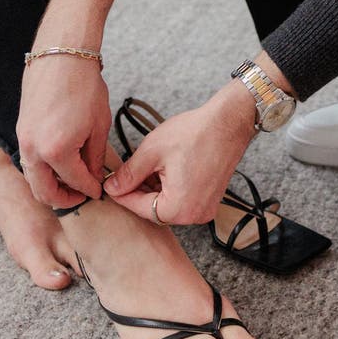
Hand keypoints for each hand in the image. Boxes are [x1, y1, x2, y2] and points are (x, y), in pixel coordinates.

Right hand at [17, 54, 111, 210]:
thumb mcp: (98, 125)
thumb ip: (94, 158)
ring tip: (72, 181)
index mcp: (57, 151)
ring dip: (50, 186)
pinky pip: (28, 161)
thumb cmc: (84, 86)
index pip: (76, 182)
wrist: (61, 55)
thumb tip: (94, 178)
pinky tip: (60, 163)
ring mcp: (22, 140)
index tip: (99, 191)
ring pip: (33, 179)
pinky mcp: (20, 130)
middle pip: (45, 192)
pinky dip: (42, 170)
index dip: (91, 189)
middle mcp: (34, 150)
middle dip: (65, 199)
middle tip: (82, 194)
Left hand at [102, 86, 255, 225]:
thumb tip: (112, 187)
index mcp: (178, 208)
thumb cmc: (194, 134)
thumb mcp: (152, 151)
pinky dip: (170, 187)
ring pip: (168, 204)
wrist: (228, 122)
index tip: (109, 185)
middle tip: (125, 173)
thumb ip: (129, 174)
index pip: (140, 208)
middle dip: (139, 190)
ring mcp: (205, 209)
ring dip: (154, 188)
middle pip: (154, 209)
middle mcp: (194, 215)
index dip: (122, 195)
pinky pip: (182, 200)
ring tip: (148, 165)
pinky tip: (165, 168)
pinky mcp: (210, 200)